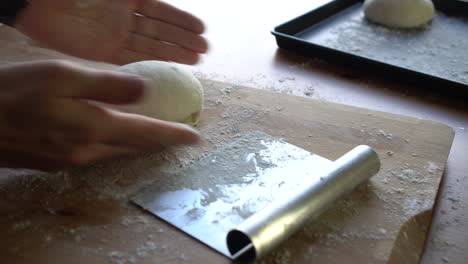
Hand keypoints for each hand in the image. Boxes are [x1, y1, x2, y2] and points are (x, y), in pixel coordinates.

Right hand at [0, 60, 199, 169]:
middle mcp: (86, 151)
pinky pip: (98, 154)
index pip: (146, 134)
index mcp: (92, 128)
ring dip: (140, 145)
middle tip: (180, 137)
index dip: (173, 135)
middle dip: (160, 142)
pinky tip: (116, 137)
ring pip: (117, 152)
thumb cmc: (11, 92)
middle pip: (135, 148)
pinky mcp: (55, 161)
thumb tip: (145, 90)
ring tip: (156, 137)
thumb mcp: (60, 74)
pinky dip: (116, 145)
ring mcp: (70, 159)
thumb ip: (106, 83)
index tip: (195, 138)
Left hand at [15, 0, 207, 64]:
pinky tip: (169, 68)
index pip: (162, 10)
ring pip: (151, 46)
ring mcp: (115, 36)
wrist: (39, 4)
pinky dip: (151, 63)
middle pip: (160, 30)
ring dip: (174, 52)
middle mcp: (125, 17)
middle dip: (183, 39)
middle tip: (205, 50)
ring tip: (197, 60)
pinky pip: (133, 59)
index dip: (182, 20)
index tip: (202, 29)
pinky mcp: (103, 53)